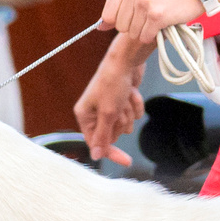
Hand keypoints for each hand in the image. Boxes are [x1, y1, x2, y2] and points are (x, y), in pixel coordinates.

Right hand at [73, 44, 145, 164]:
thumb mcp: (107, 113)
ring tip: (124, 96)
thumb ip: (102, 137)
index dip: (111, 152)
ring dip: (129, 111)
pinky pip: (134, 114)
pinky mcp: (122, 101)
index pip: (96, 143)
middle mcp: (95, 112)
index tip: (127, 161)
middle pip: (113, 134)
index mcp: (84, 115)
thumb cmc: (112, 83)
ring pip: (126, 124)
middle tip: (119, 106)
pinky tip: (132, 92)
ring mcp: (109, 107)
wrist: (126, 60)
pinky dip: (135, 104)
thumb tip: (95, 155)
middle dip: (121, 121)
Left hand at [98, 0, 206, 43]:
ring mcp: (144, 2)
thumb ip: (119, 4)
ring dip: (145, 31)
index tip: (133, 16)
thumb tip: (99, 27)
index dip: (119, 20)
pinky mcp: (156, 15)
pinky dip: (153, 35)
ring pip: (132, 33)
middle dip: (134, 26)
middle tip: (150, 15)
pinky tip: (163, 24)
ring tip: (158, 17)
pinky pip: (145, 36)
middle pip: (120, 26)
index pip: (108, 15)